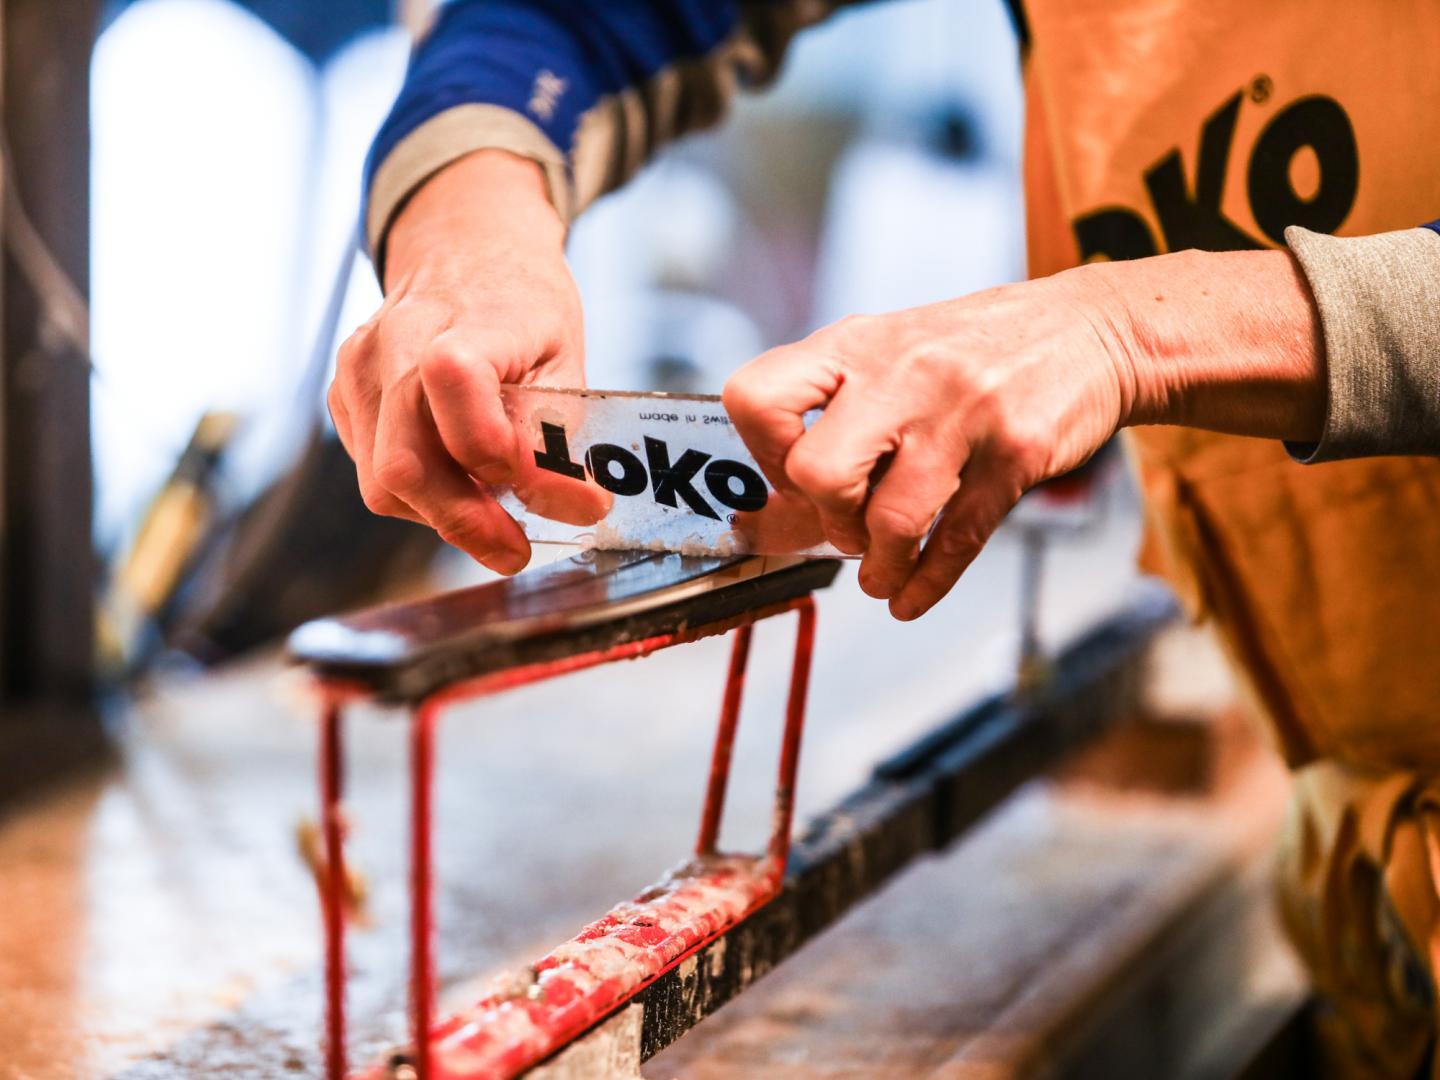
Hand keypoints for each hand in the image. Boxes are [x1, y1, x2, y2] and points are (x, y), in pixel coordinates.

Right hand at [329, 150, 596, 573]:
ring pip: (383, 482)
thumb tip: (581, 508)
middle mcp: (392, 343)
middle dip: (464, 521)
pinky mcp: (343, 398)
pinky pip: (375, 473)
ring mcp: (357, 372)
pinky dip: (422, 493)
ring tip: (493, 508)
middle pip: (404, 462)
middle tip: (515, 549)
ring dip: (443, 513)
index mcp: (458, 320)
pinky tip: (457, 476)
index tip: (543, 489)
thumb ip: (562, 432)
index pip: (450, 381)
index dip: (492, 452)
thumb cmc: (521, 306)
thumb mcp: (565, 358)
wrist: (462, 250)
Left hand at [722, 249, 1323, 619]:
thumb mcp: (889, 355)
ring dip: (880, 567)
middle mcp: (901, 375)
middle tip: (844, 527)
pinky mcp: (1015, 459)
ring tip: (882, 571)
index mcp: (854, 345)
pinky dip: (924, 585)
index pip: (757, 399)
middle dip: (825, 519)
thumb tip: (764, 519)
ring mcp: (961, 417)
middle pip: (817, 472)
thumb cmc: (970, 351)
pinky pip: (956, 544)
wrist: (1090, 330)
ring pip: (891, 522)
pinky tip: (911, 596)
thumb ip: (829, 418)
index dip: (762, 456)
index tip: (787, 478)